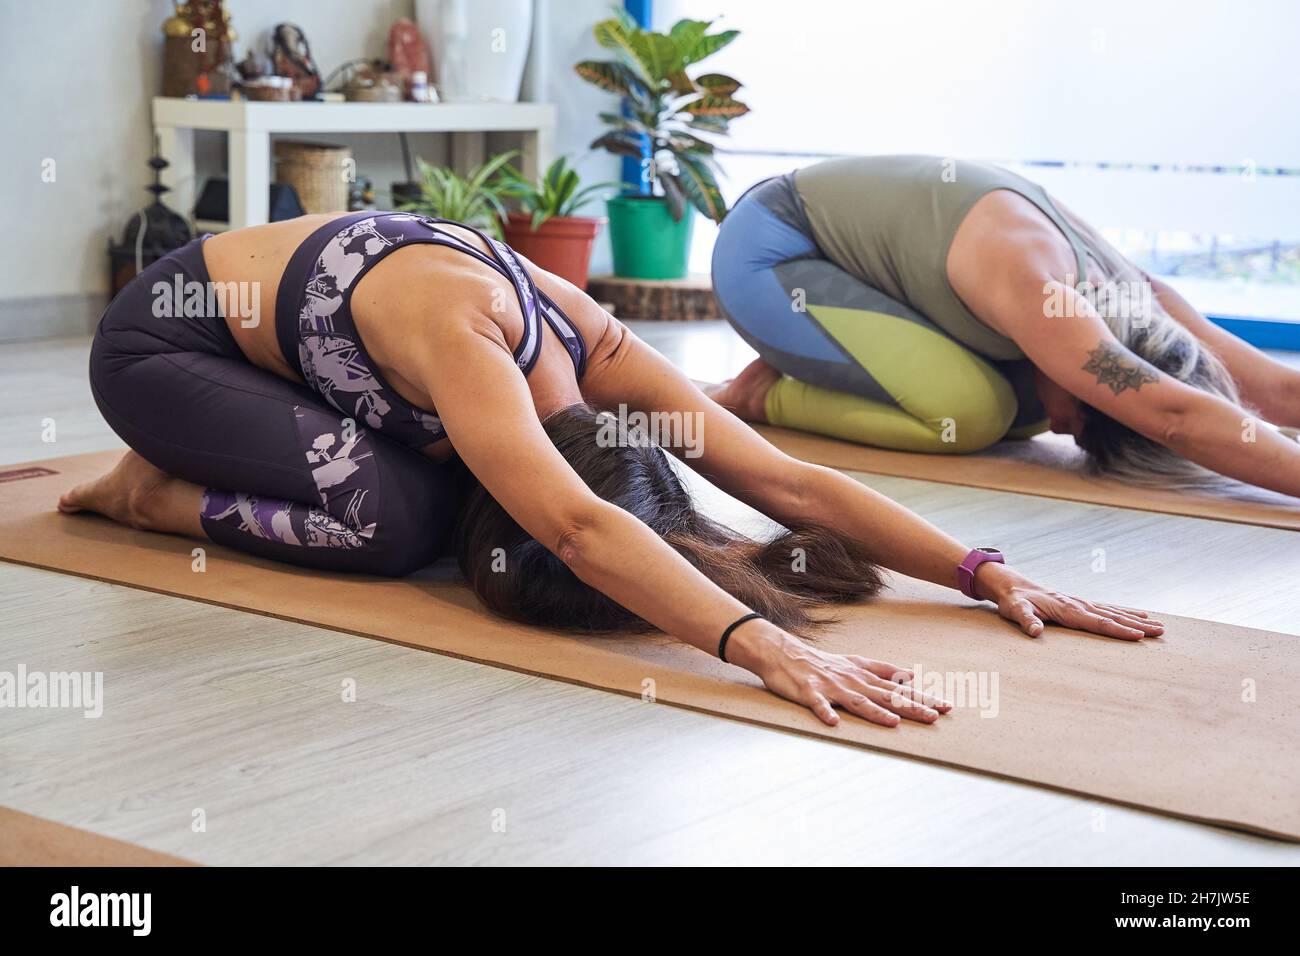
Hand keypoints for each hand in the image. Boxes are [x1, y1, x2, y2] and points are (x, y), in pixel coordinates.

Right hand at [727, 622, 952, 727]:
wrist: (784, 653)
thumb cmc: (822, 662)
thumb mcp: (856, 663)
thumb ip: (883, 670)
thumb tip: (911, 676)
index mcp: (864, 674)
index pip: (899, 687)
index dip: (923, 696)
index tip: (946, 706)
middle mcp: (853, 680)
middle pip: (886, 695)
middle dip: (911, 706)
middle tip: (935, 716)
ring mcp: (832, 686)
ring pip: (858, 701)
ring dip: (876, 712)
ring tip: (894, 723)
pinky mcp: (810, 692)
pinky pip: (819, 704)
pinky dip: (826, 712)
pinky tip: (833, 723)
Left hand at [974, 563, 1164, 640]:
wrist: (1012, 584)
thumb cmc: (1014, 600)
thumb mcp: (1016, 610)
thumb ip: (1026, 620)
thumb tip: (1035, 631)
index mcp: (1068, 609)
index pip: (1098, 622)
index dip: (1118, 631)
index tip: (1139, 637)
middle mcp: (1079, 604)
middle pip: (1113, 617)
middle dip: (1137, 626)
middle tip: (1161, 633)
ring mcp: (1081, 602)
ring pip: (1114, 612)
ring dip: (1136, 620)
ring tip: (1159, 627)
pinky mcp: (1080, 603)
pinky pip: (1107, 608)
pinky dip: (1125, 612)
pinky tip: (1138, 615)